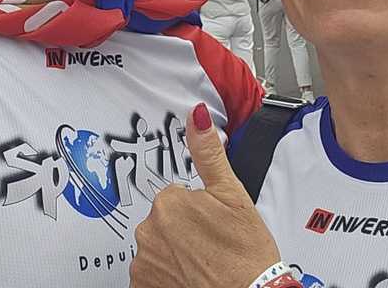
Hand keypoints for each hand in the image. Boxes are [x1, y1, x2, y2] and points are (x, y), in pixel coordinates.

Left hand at [131, 103, 279, 287]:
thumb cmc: (245, 255)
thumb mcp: (233, 196)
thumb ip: (209, 155)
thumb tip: (197, 117)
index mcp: (169, 202)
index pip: (177, 198)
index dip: (199, 212)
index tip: (214, 225)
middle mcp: (149, 231)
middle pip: (164, 223)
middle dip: (184, 232)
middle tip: (211, 246)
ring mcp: (144, 262)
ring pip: (158, 250)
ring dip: (175, 256)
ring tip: (203, 265)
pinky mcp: (142, 287)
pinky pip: (150, 276)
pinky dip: (166, 278)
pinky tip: (189, 279)